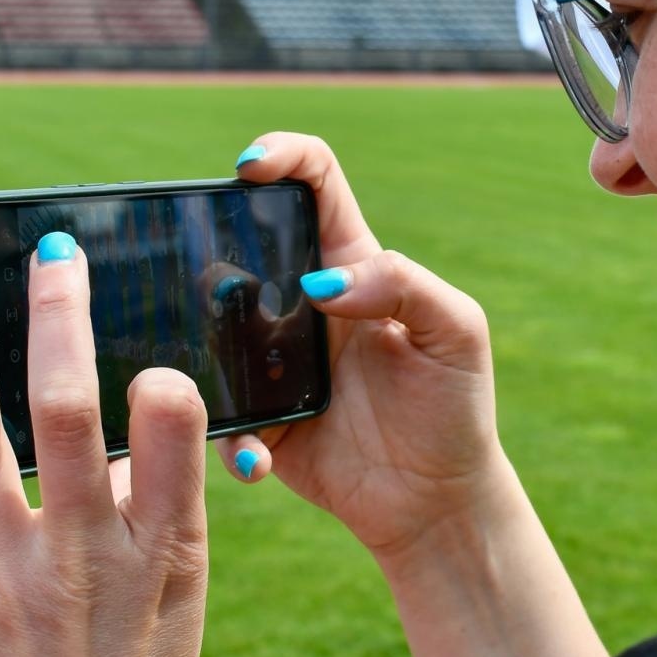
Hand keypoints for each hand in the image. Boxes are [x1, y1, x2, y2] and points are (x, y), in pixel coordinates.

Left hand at [0, 234, 208, 656]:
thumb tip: (132, 404)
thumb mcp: (181, 592)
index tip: (156, 357)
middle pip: (64, 412)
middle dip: (58, 315)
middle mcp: (81, 554)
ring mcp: (6, 568)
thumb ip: (161, 496)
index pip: (171, 443)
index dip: (164, 386)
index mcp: (163, 553)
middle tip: (57, 248)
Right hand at [221, 132, 503, 562]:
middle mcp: (301, 303)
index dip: (282, 156)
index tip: (251, 165)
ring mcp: (272, 360)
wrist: (436, 500)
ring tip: (228, 372)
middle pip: (241, 245)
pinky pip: (219, 416)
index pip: (312, 184)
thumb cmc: (454, 406)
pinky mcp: (257, 418)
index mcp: (351, 265)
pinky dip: (229, 436)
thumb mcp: (456, 333)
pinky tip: (259, 454)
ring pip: (209, 325)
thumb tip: (323, 282)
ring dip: (200, 338)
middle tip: (217, 278)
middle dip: (213, 240)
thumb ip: (405, 286)